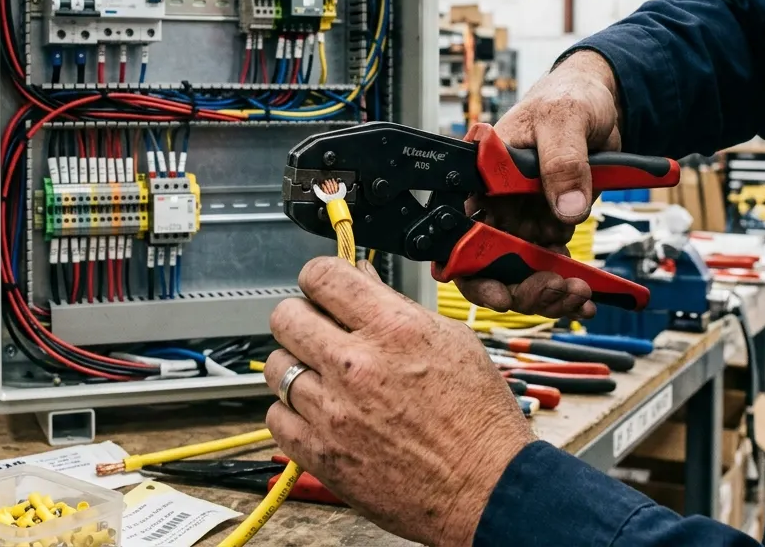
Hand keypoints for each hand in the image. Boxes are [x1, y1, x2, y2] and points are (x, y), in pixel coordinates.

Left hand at [264, 257, 533, 545]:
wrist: (488, 489)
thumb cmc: (479, 420)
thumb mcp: (453, 342)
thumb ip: (398, 306)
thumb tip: (361, 279)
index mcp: (394, 329)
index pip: (322, 275)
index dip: (318, 277)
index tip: (322, 288)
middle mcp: (357, 365)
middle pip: (286, 316)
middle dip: (301, 317)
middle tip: (319, 332)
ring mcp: (333, 412)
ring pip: (277, 366)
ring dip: (296, 365)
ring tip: (323, 377)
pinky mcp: (321, 454)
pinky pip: (276, 416)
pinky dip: (292, 411)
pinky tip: (318, 412)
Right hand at [459, 50, 621, 317]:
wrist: (601, 106)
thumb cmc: (569, 98)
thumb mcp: (564, 120)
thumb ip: (563, 162)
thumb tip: (565, 209)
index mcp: (481, 174)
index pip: (460, 229)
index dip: (473, 267)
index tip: (501, 290)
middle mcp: (495, 202)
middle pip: (487, 263)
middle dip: (520, 286)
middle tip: (554, 287)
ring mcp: (521, 218)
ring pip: (519, 273)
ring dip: (546, 290)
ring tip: (577, 289)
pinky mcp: (547, 227)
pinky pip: (547, 267)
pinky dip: (564, 285)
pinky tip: (584, 291)